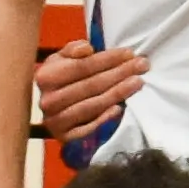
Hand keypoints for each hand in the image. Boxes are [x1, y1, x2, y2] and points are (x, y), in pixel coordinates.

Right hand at [27, 30, 147, 145]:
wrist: (54, 112)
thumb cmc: (64, 81)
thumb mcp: (62, 61)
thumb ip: (72, 50)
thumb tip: (86, 48)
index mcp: (45, 77)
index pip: (81, 66)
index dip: (107, 59)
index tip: (129, 53)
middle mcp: (48, 100)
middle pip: (90, 85)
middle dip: (119, 73)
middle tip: (142, 65)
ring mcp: (55, 121)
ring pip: (91, 105)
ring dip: (117, 93)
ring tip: (138, 82)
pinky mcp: (65, 138)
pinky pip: (87, 129)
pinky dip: (103, 119)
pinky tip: (119, 109)